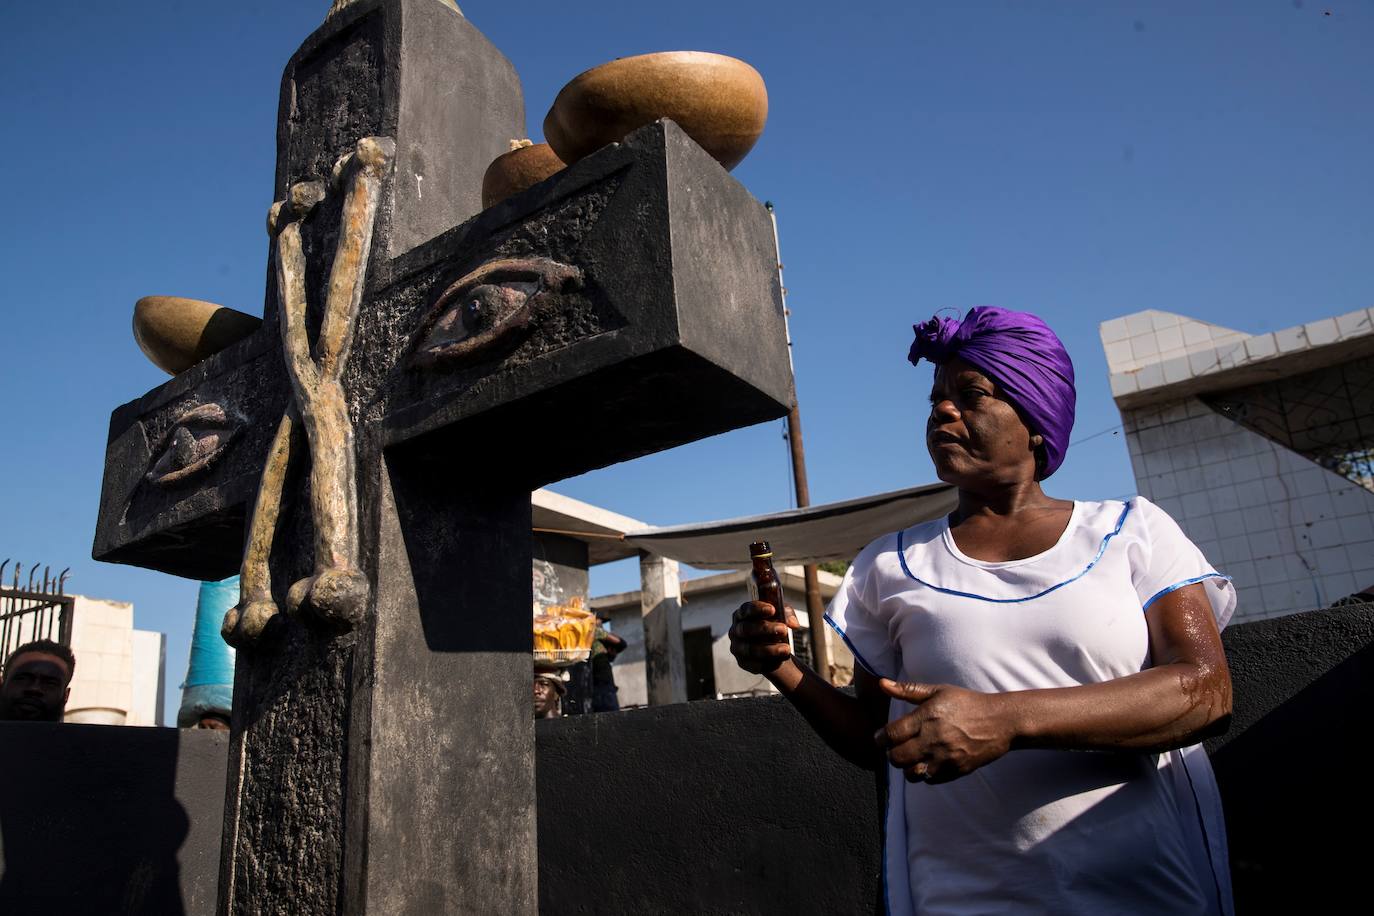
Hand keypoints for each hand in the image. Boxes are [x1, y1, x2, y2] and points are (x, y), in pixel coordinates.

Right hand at [728, 600, 800, 674]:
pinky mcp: (743, 662)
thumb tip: (792, 624)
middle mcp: (736, 630)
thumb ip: (788, 615)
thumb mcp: (781, 615)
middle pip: (746, 628)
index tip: (772, 610)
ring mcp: (737, 647)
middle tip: (783, 629)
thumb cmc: (773, 626)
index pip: (746, 609)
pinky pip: (754, 664)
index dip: (758, 609)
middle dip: (765, 628)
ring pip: (750, 649)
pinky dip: (768, 663)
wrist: (773, 648)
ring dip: (770, 649)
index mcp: (742, 614)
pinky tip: (779, 660)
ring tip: (786, 649)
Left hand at [874, 679, 1015, 783]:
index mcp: (927, 717)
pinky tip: (928, 761)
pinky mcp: (956, 771)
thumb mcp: (938, 691)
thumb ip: (908, 690)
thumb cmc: (967, 703)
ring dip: (907, 767)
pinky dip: (924, 774)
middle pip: (896, 758)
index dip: (880, 738)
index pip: (890, 735)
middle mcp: (934, 739)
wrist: (1000, 722)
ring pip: (910, 774)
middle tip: (897, 747)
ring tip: (912, 756)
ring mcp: (945, 758)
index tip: (882, 738)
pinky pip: (929, 780)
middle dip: (891, 753)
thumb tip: (882, 683)